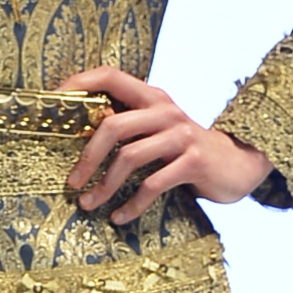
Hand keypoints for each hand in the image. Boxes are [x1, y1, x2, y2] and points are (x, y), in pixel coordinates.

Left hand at [59, 67, 270, 224]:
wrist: (240, 164)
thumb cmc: (188, 150)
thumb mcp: (160, 130)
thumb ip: (131, 127)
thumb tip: (80, 138)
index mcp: (152, 97)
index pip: (110, 76)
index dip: (79, 84)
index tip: (53, 103)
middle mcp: (165, 111)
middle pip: (113, 126)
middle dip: (87, 157)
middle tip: (72, 182)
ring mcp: (181, 136)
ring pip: (130, 157)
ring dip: (104, 186)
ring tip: (89, 205)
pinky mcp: (193, 162)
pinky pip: (153, 184)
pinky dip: (132, 204)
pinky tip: (120, 216)